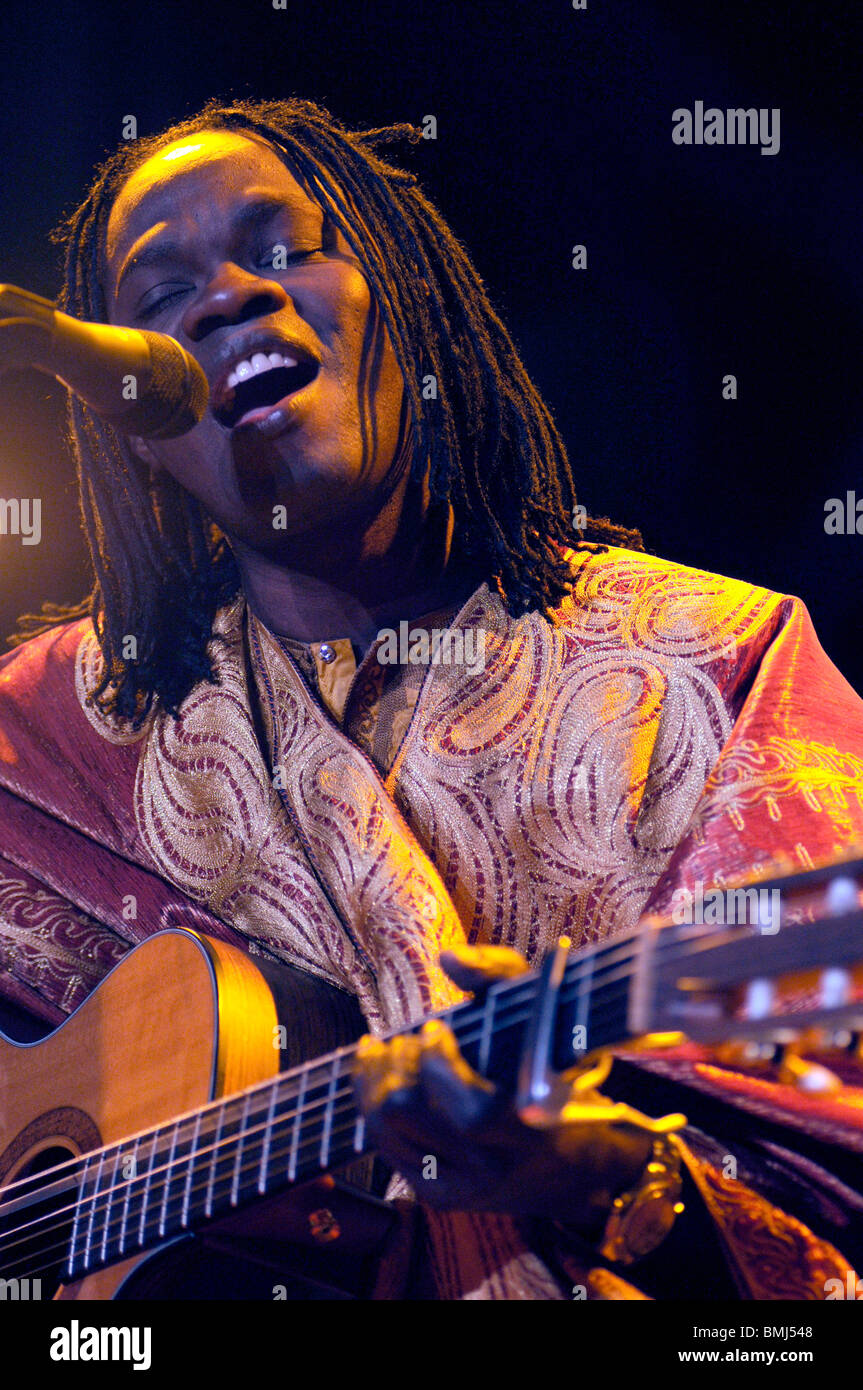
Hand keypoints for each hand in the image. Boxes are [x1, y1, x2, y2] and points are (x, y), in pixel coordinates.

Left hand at [352, 944, 652, 1231]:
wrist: (574, 1167)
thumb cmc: (556, 1074)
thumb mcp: (545, 1018)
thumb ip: (502, 975)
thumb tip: (450, 959)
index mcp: (530, 1127)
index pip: (470, 1112)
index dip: (438, 1065)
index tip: (437, 1028)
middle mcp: (492, 1165)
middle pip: (406, 1113)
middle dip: (397, 1063)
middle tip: (411, 1038)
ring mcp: (460, 1186)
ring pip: (383, 1129)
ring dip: (375, 1079)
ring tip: (391, 1050)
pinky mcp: (438, 1195)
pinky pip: (382, 1146)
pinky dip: (371, 1103)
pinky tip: (380, 1075)